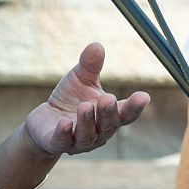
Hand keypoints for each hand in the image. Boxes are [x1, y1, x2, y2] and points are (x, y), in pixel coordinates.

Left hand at [23, 43, 149, 156]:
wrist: (44, 122)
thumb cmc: (70, 99)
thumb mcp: (81, 79)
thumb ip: (90, 66)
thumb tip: (97, 45)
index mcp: (109, 115)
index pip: (126, 113)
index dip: (135, 107)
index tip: (143, 96)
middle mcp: (99, 132)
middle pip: (108, 125)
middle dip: (108, 112)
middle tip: (107, 99)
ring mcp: (79, 141)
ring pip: (87, 135)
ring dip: (87, 121)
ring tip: (84, 106)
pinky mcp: (57, 143)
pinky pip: (62, 141)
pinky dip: (64, 133)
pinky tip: (64, 123)